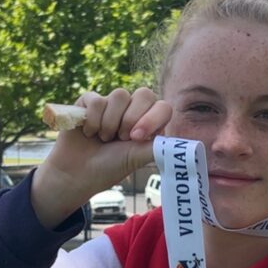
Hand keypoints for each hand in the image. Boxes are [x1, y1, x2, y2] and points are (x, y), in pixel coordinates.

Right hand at [33, 86, 171, 228]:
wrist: (78, 174)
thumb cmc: (110, 167)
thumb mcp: (138, 157)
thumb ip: (160, 146)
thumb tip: (190, 146)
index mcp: (149, 122)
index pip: (163, 106)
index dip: (151, 118)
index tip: (136, 138)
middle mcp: (132, 110)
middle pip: (144, 93)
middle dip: (131, 119)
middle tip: (120, 139)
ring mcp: (111, 104)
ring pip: (119, 94)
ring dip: (110, 122)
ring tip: (103, 138)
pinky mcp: (89, 101)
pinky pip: (96, 99)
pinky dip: (92, 119)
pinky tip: (88, 132)